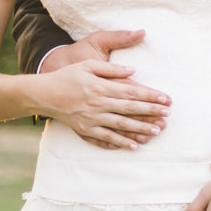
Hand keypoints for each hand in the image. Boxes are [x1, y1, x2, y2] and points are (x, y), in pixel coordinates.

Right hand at [36, 59, 169, 150]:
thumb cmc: (67, 76)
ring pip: (120, 125)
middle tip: (167, 116)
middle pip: (129, 109)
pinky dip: (120, 142)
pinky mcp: (84, 129)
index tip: (165, 99)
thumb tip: (133, 70)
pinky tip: (134, 145)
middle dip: (150, 112)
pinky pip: (105, 138)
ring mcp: (91, 118)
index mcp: (100, 87)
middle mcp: (97, 104)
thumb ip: (111, 68)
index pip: (131, 92)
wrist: (43, 94)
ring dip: (139, 129)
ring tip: (156, 131)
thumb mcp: (88, 65)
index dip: (150, 96)